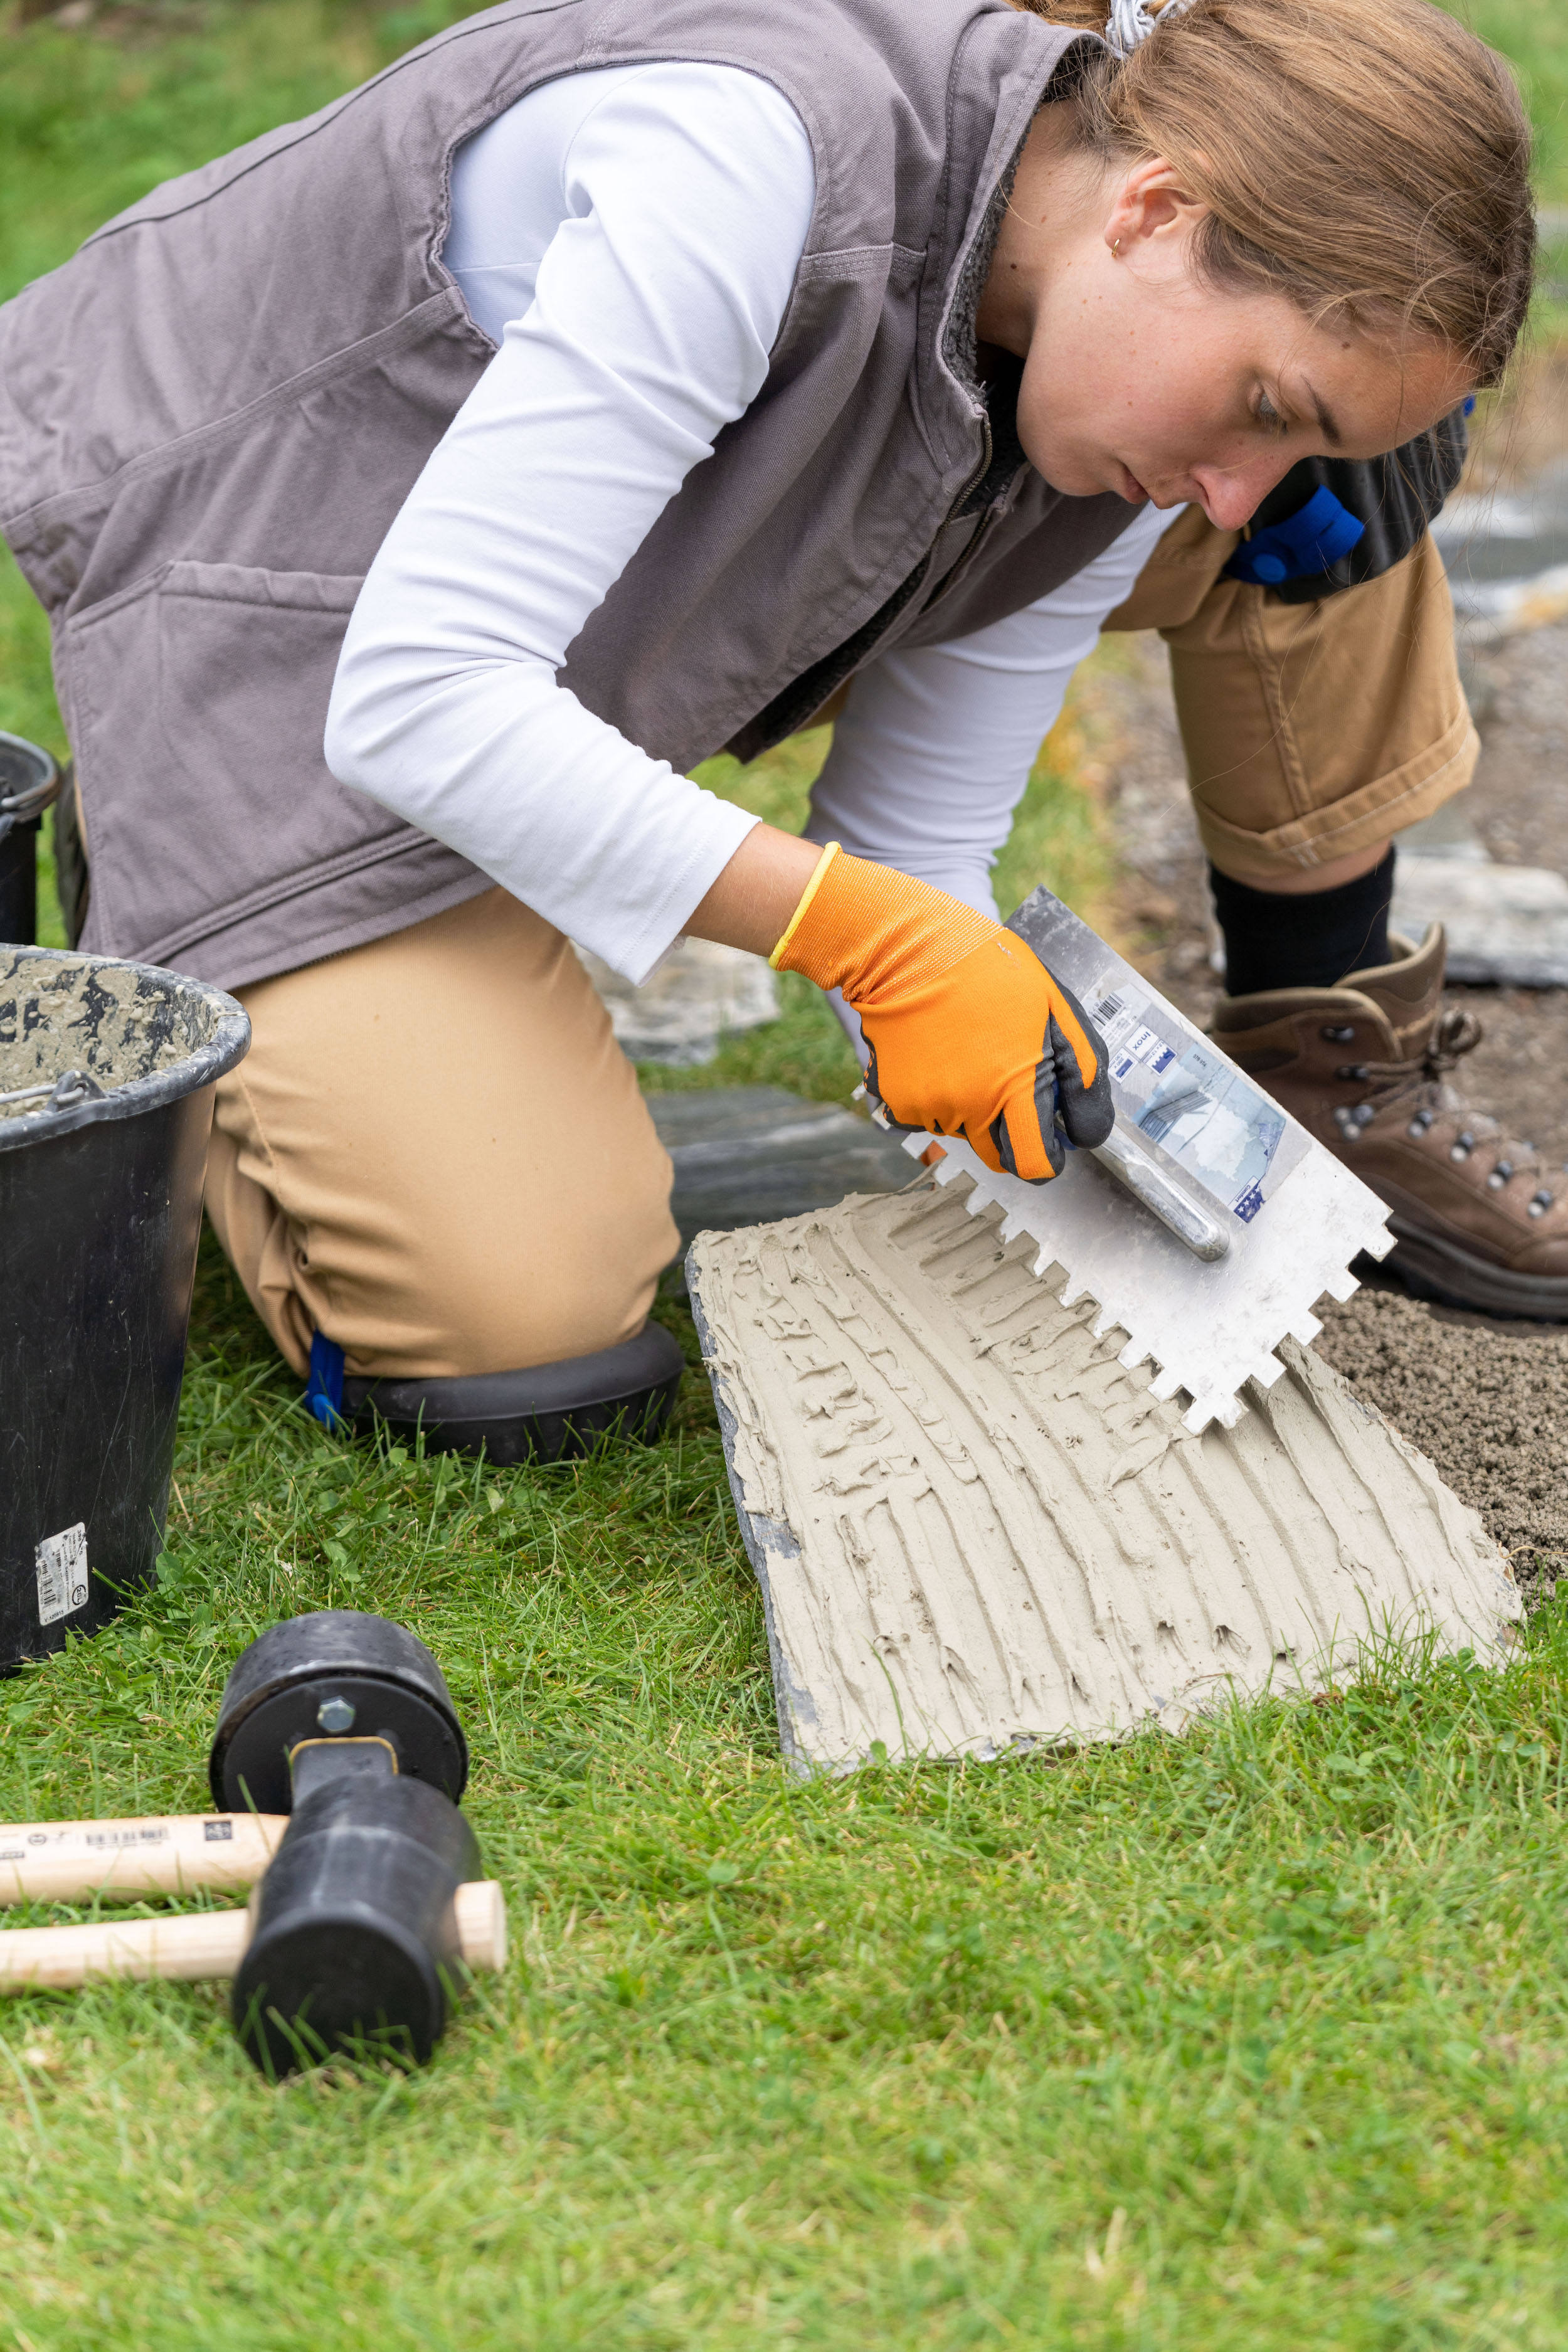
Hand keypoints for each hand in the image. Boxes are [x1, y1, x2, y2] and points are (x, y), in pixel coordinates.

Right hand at [771, 846, 1112, 1180]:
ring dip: (973, 1109)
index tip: (1049, 1135)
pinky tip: (940, 1053)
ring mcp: (930, 1108)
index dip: (1048, 1156)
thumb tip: (1087, 1134)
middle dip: (1012, 1134)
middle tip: (1010, 1083)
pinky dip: (937, 1096)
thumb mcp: (1057, 1011)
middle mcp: (970, 1109)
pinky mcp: (896, 1101)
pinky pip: (927, 1116)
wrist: (906, 952)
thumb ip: (1081, 1076)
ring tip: (970, 1051)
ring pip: (963, 1134)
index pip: (1036, 1165)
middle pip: (999, 1157)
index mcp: (1015, 1090)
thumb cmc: (990, 973)